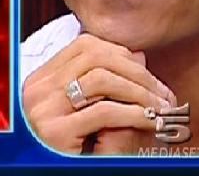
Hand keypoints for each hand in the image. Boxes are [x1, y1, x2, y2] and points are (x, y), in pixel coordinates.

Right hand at [23, 34, 176, 153]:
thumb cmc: (81, 151)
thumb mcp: (94, 112)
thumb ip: (110, 85)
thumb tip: (139, 54)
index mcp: (40, 81)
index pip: (83, 46)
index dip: (120, 53)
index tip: (146, 73)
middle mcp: (36, 90)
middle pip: (94, 57)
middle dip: (136, 72)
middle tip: (162, 93)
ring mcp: (42, 109)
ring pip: (101, 79)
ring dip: (140, 92)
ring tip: (161, 108)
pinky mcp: (55, 132)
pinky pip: (105, 112)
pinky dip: (136, 114)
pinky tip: (153, 122)